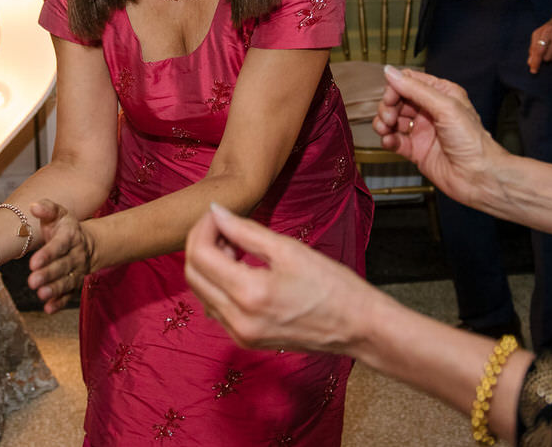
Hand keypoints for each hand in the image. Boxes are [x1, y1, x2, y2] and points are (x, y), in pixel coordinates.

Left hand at [27, 199, 92, 312]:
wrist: (87, 243)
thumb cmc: (64, 228)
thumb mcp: (58, 214)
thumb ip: (47, 209)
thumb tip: (34, 207)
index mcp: (71, 236)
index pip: (59, 245)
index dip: (47, 254)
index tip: (33, 262)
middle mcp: (76, 254)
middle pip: (63, 266)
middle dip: (48, 274)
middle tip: (32, 281)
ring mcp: (77, 271)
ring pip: (67, 282)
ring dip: (54, 289)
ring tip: (40, 294)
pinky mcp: (75, 285)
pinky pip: (69, 295)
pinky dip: (59, 303)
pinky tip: (48, 308)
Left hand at [184, 203, 369, 354]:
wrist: (358, 327)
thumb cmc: (332, 285)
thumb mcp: (288, 249)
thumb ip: (245, 229)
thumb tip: (215, 211)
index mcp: (249, 295)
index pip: (200, 255)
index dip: (203, 227)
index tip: (217, 212)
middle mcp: (238, 320)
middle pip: (193, 275)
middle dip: (201, 244)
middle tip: (223, 226)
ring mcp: (239, 335)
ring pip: (201, 292)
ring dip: (208, 263)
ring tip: (235, 245)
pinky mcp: (245, 340)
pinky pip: (216, 307)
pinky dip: (218, 283)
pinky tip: (239, 267)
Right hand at [370, 65, 501, 206]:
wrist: (478, 177)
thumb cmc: (472, 142)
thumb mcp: (445, 107)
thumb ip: (416, 89)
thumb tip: (391, 72)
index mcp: (442, 95)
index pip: (410, 82)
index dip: (396, 88)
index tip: (390, 98)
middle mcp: (431, 111)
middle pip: (398, 100)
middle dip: (388, 106)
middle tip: (389, 117)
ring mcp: (423, 131)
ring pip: (393, 120)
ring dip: (384, 122)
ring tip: (385, 129)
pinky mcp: (416, 150)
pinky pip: (395, 140)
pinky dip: (387, 139)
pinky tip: (389, 141)